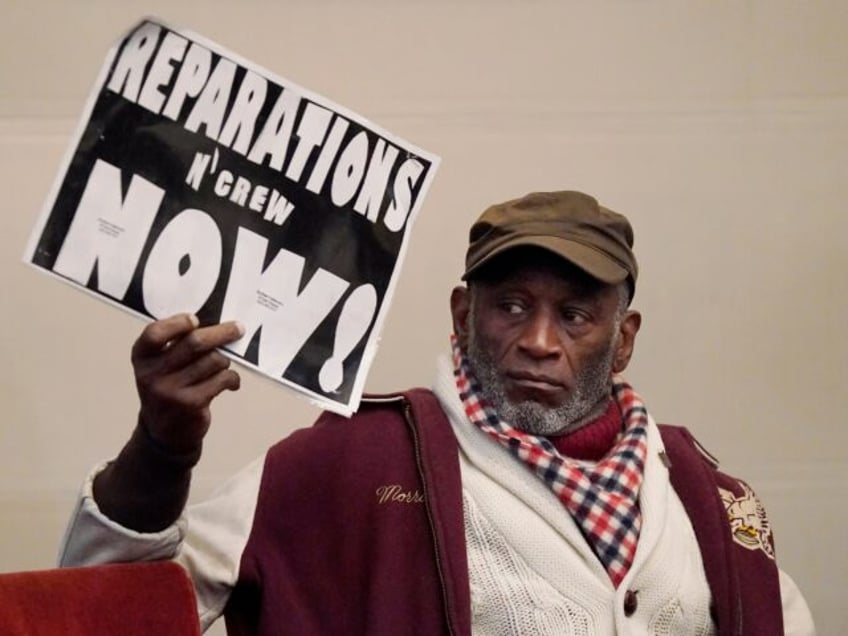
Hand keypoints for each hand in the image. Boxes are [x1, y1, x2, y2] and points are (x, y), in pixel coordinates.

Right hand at [131, 313, 243, 453]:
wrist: (164, 432)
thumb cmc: (168, 388)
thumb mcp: (159, 366)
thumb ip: (175, 346)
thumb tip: (215, 325)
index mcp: (142, 358)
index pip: (154, 333)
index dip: (176, 323)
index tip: (195, 320)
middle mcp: (152, 374)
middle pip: (194, 343)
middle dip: (221, 333)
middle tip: (238, 328)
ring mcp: (171, 390)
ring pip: (213, 360)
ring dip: (225, 361)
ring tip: (223, 366)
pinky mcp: (191, 404)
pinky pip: (222, 379)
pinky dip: (232, 378)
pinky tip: (231, 382)